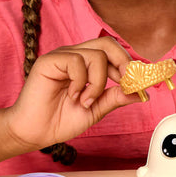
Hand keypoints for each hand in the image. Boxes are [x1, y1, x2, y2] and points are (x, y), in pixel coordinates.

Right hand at [4, 37, 138, 153]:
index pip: (114, 52)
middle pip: (108, 43)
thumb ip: (116, 97)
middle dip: (122, 63)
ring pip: (96, 55)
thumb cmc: (60, 120)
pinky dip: (81, 82)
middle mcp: (76, 56)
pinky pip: (77, 61)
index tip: (138, 83)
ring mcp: (62, 57)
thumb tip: (141, 92)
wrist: (34, 133)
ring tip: (86, 100)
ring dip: (98, 82)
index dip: (129, 64)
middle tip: (124, 83)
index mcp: (87, 64)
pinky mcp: (49, 61)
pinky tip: (72, 95)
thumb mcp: (96, 109)